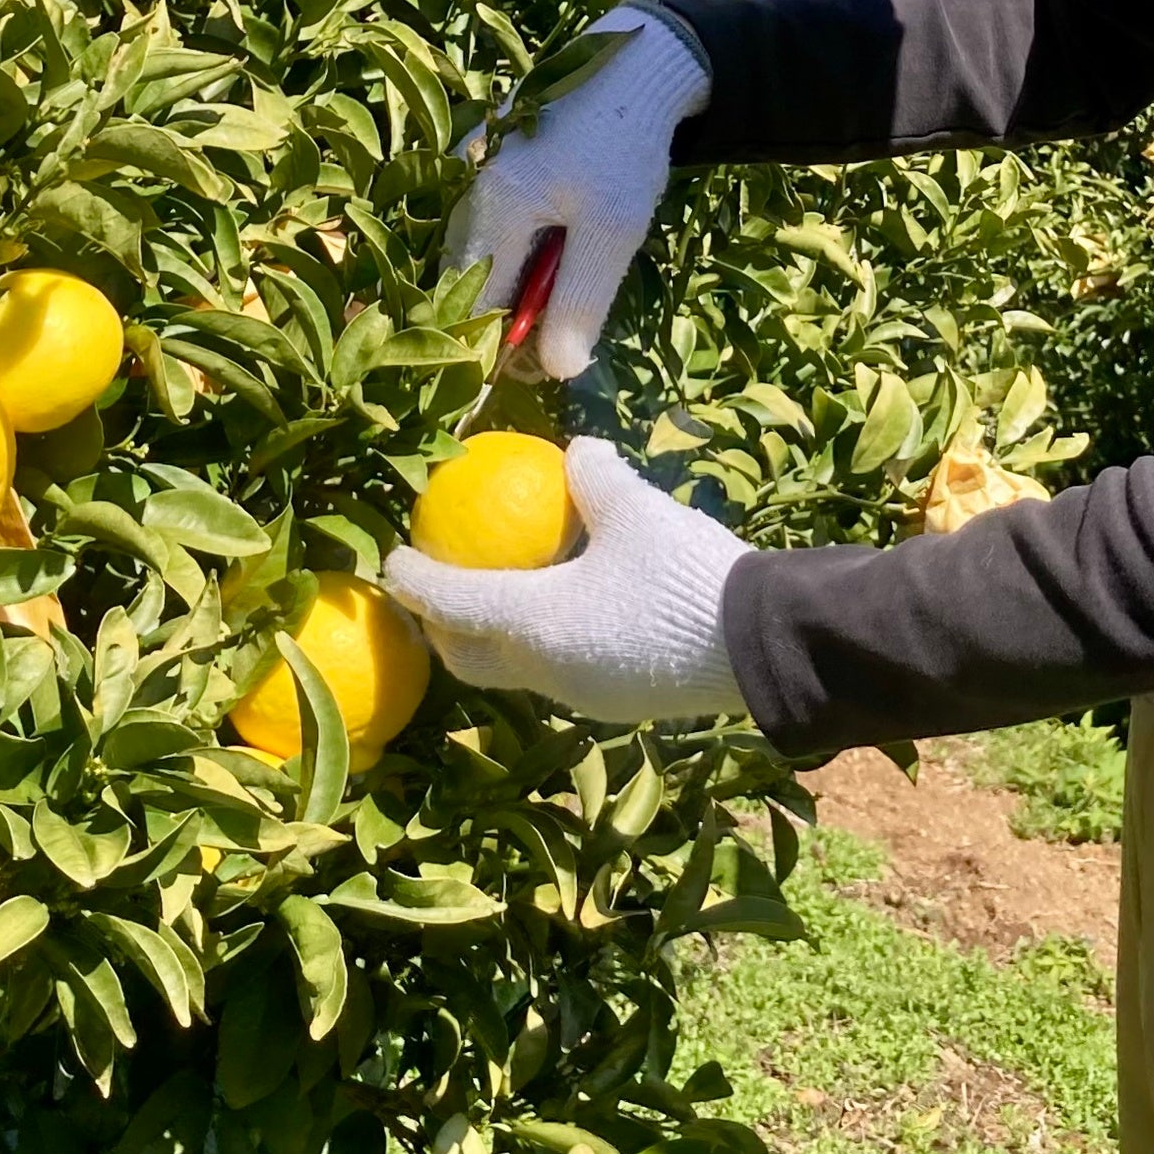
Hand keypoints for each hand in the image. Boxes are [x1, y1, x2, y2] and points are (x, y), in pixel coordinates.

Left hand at [385, 440, 749, 724]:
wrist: (761, 643)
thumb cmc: (685, 573)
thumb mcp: (636, 506)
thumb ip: (594, 476)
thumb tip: (576, 452)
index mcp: (532, 623)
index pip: (450, 603)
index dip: (415, 579)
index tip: (392, 558)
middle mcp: (545, 670)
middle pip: (469, 658)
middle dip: (442, 627)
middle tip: (438, 585)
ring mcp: (580, 694)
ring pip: (515, 670)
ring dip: (494, 639)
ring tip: (499, 595)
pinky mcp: (615, 701)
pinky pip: (558, 672)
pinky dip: (542, 644)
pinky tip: (568, 611)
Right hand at [446, 8, 709, 380]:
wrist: (635, 67)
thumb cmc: (625, 148)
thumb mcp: (612, 233)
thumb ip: (579, 301)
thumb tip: (556, 371)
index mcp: (492, 210)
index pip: (471, 305)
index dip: (498, 345)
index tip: (537, 367)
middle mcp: (469, 192)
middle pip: (470, 279)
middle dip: (509, 314)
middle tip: (560, 326)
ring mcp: (477, 174)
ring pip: (482, 253)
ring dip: (518, 280)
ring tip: (567, 277)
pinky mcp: (493, 164)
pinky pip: (494, 225)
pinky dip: (521, 249)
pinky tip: (561, 244)